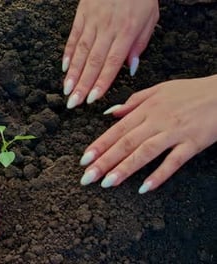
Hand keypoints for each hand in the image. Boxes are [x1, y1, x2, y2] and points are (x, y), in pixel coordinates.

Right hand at [62, 0, 158, 108]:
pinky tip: (64, 68)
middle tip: (73, 103)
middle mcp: (107, 29)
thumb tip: (131, 68)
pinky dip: (67, 53)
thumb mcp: (150, 17)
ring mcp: (92, 22)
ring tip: (66, 91)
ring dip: (72, 73)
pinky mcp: (82, 15)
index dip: (101, 82)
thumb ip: (140, 44)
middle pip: (93, 62)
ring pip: (80, 52)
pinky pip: (73, 37)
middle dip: (82, 85)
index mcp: (126, 32)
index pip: (112, 63)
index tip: (92, 99)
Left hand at [78, 75, 216, 192]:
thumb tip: (110, 113)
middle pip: (126, 143)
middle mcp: (157, 121)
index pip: (117, 130)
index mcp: (146, 109)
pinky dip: (159, 175)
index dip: (99, 145)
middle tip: (87, 177)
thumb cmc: (191, 91)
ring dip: (124, 168)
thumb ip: (133, 102)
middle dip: (104, 161)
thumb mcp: (158, 90)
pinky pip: (174, 162)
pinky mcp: (193, 143)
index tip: (84, 160)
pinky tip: (144, 188)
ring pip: (144, 152)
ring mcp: (175, 133)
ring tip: (107, 183)